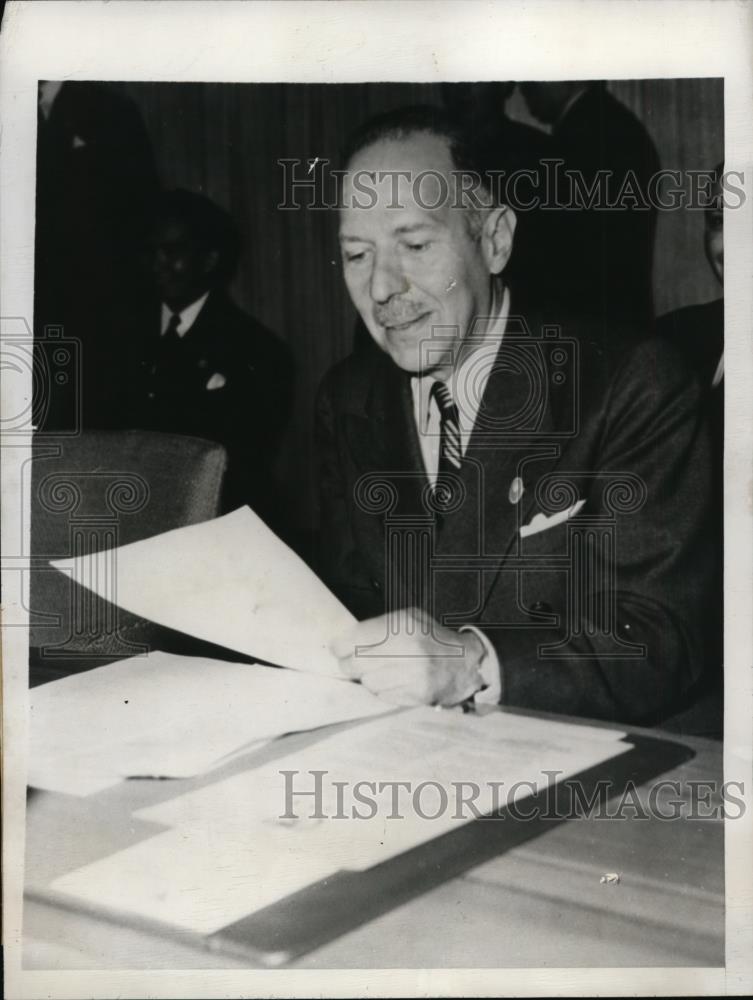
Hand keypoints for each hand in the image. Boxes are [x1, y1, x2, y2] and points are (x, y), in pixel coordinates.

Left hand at [330, 606, 486, 706]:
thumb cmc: (431, 638)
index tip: (338, 648)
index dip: (340, 645)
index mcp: (403, 625)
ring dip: (368, 678)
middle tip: (352, 663)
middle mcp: (408, 648)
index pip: (355, 638)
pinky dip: (383, 689)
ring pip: (368, 681)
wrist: (465, 662)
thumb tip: (345, 641)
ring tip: (381, 671)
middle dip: (349, 664)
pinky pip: (382, 695)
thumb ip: (379, 627)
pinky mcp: (417, 693)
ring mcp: (414, 673)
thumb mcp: (408, 619)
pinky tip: (395, 681)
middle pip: (356, 662)